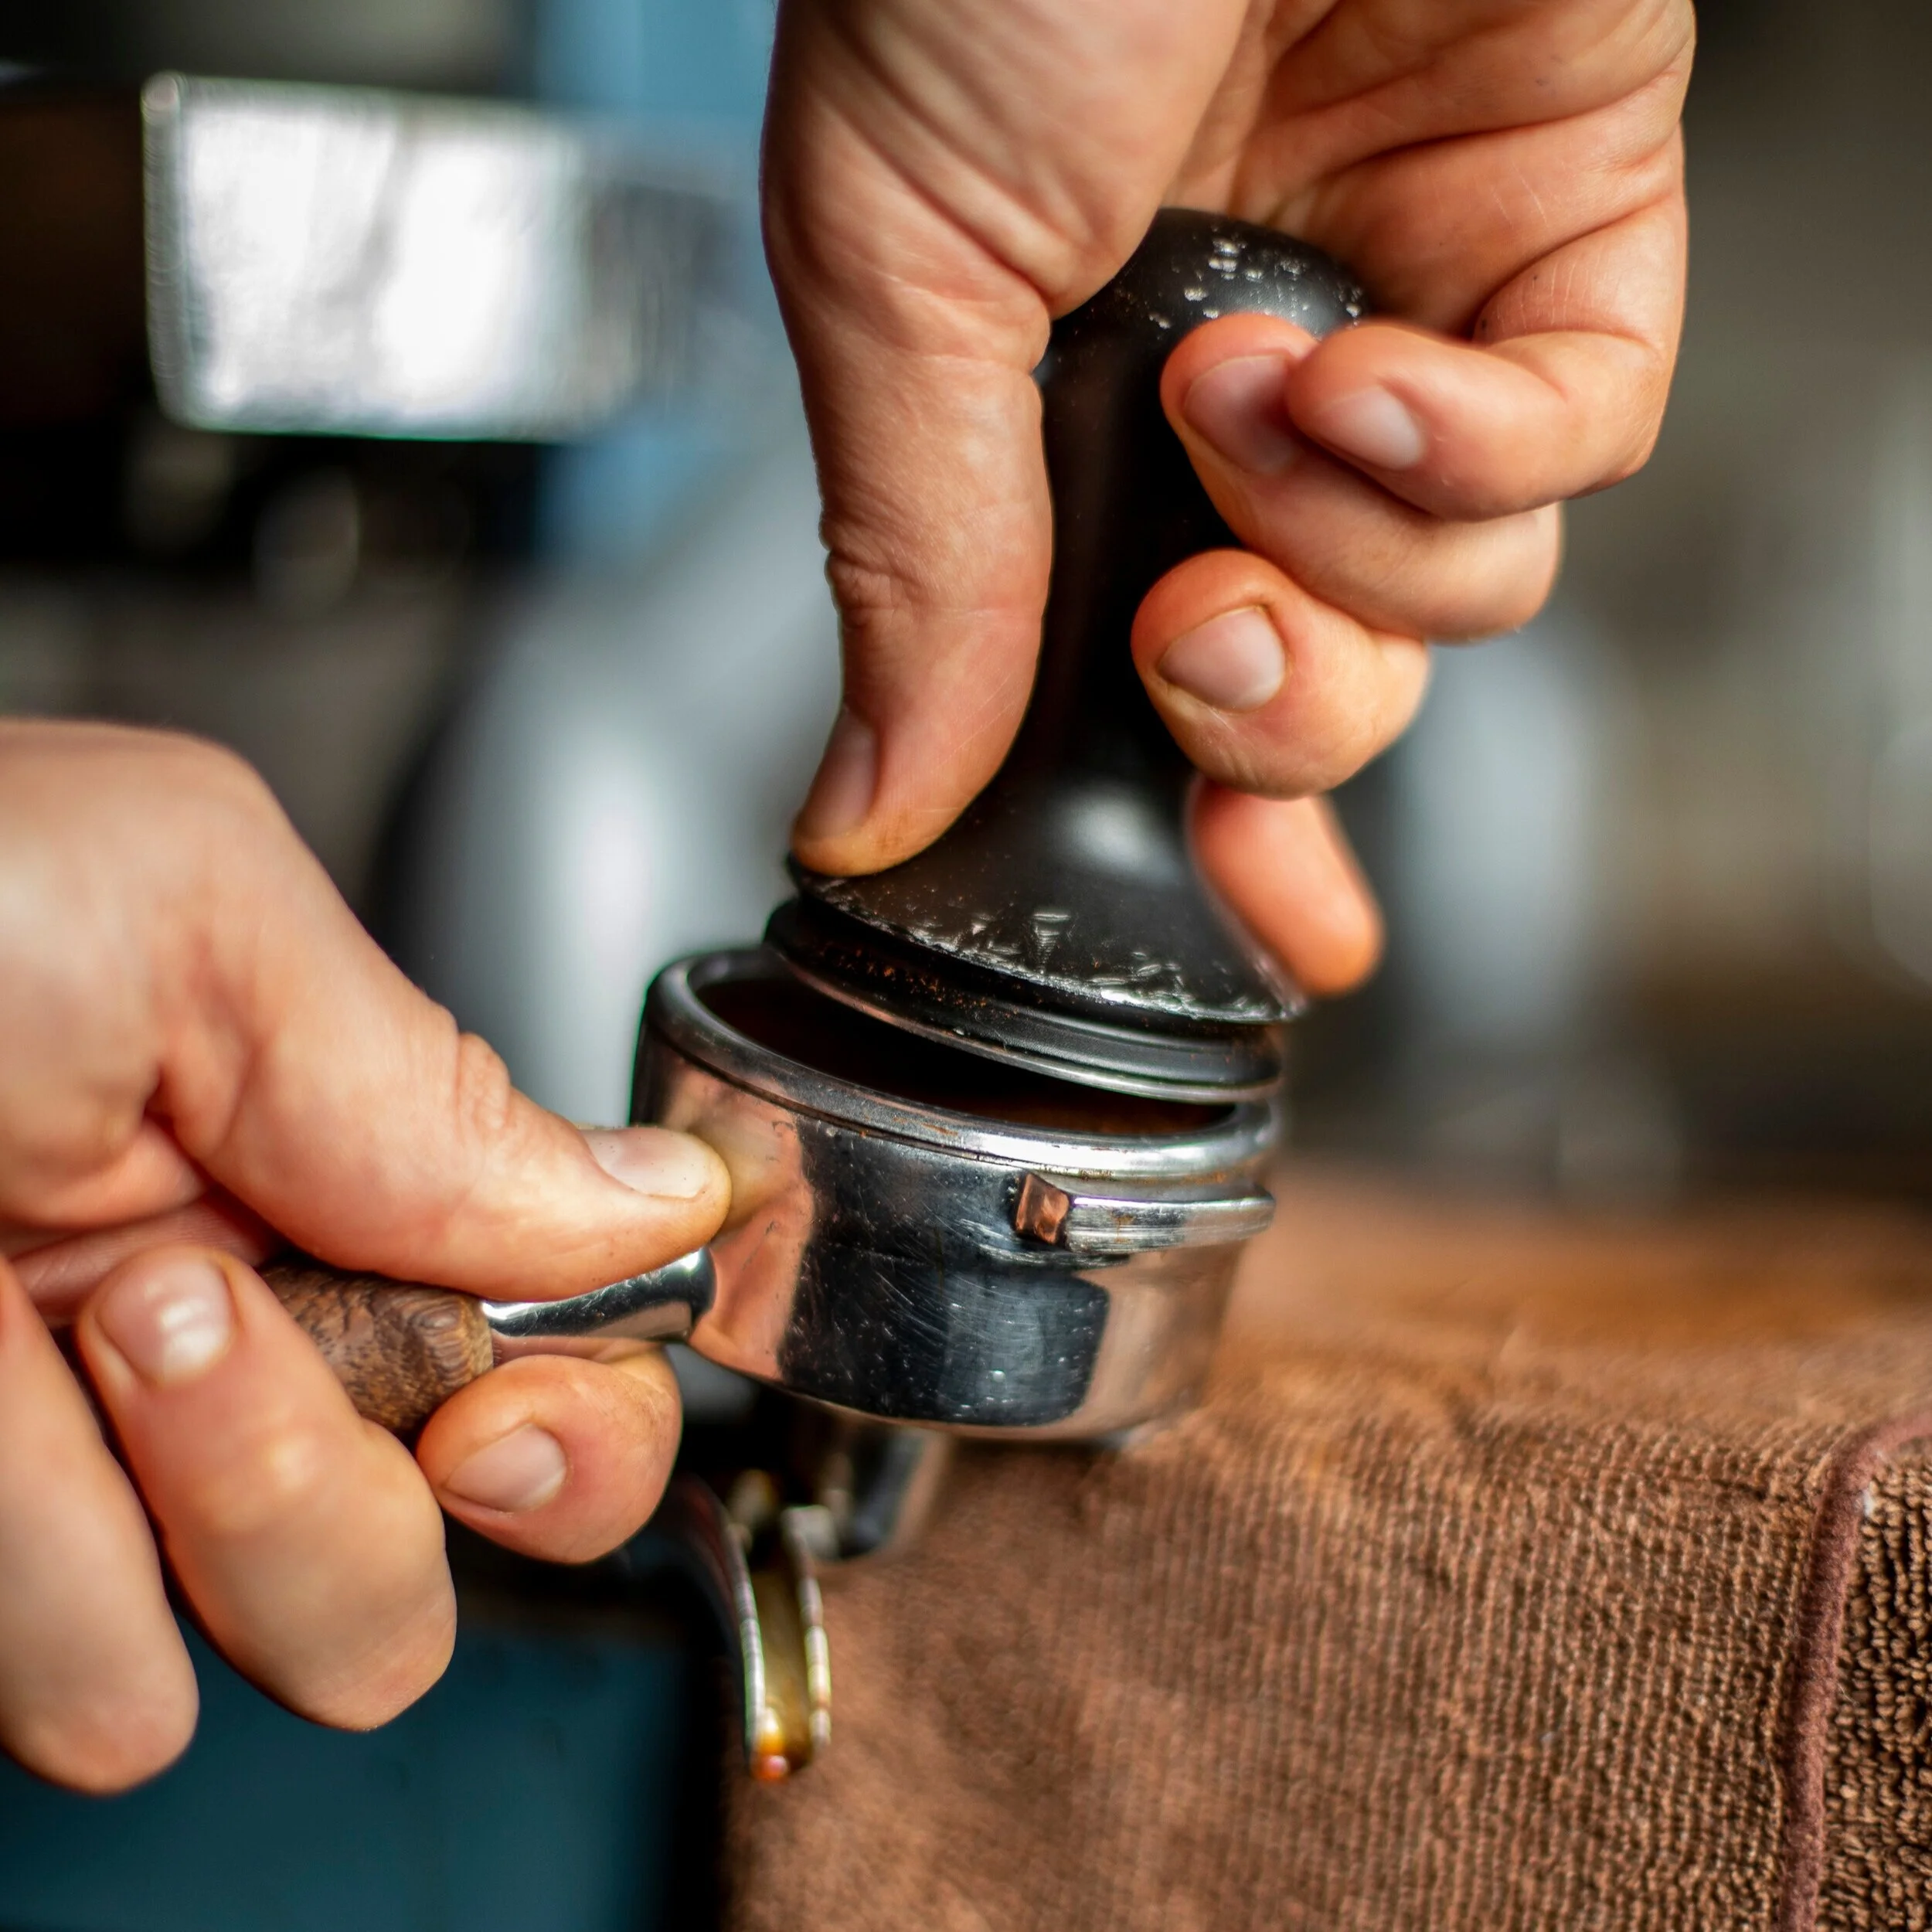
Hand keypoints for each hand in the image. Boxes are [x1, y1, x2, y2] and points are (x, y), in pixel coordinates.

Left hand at [0, 721, 727, 1791]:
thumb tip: (663, 1202)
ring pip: (323, 1632)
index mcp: (346, 1163)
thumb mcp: (187, 911)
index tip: (505, 1405)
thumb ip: (434, 1080)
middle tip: (217, 1310)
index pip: (581, 1351)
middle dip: (364, 1461)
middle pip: (475, 1527)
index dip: (590, 1409)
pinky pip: (113, 1690)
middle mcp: (270, 1326)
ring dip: (211, 1499)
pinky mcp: (5, 1575)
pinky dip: (47, 1583)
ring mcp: (127, 1466)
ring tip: (52, 1333)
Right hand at [765, 0, 1690, 992]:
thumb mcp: (890, 282)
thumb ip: (912, 564)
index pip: (1153, 671)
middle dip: (1277, 715)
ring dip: (1348, 542)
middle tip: (1202, 647)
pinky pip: (1563, 441)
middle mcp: (1246, 378)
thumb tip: (871, 786)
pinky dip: (1466, 444)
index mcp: (1071, 401)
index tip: (1250, 924)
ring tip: (1254, 391)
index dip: (1214, 822)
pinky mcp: (1555, 224)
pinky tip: (1360, 358)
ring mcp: (1409, 306)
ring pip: (1452, 586)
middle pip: (1331, 670)